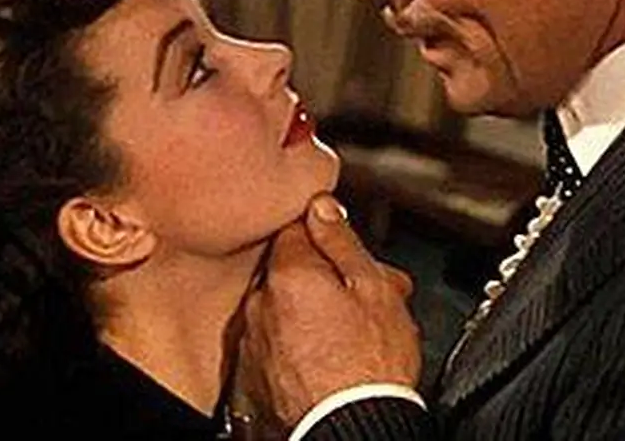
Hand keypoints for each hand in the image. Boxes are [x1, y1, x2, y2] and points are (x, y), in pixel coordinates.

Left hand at [240, 194, 421, 427]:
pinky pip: (272, 347)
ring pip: (281, 311)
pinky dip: (294, 348)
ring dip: (309, 314)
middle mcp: (259, 306)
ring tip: (350, 338)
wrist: (350, 434)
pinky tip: (326, 361)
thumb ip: (342, 241)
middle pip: (289, 273)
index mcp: (289, 276)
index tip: (348, 255)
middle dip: (323, 279)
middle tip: (363, 300)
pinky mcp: (250, 379)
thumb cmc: (368, 369)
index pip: (296, 229)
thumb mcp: (374, 290)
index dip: (329, 240)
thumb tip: (321, 207)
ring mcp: (252, 345)